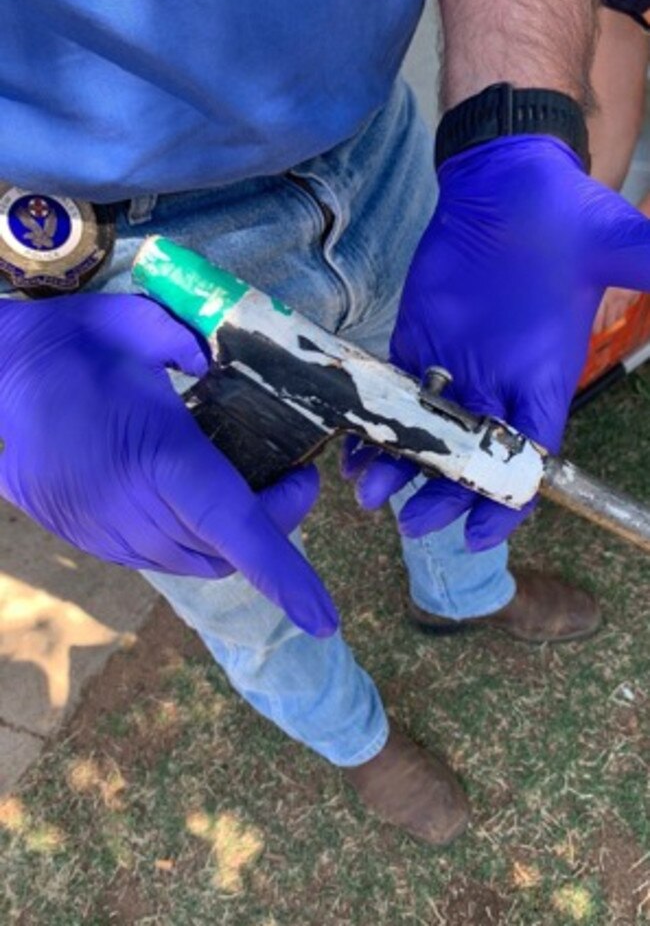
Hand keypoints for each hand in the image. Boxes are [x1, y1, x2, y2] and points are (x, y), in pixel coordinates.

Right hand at [0, 293, 335, 635]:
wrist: (0, 372)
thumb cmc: (79, 342)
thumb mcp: (149, 326)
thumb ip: (202, 351)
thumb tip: (230, 372)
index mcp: (159, 457)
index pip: (236, 528)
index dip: (286, 578)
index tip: (324, 620)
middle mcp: (131, 507)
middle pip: (223, 553)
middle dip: (272, 531)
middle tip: (292, 481)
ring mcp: (102, 529)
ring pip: (189, 565)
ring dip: (230, 541)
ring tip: (248, 492)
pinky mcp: (85, 535)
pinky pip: (155, 559)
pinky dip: (190, 542)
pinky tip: (193, 503)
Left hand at [353, 136, 649, 549]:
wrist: (510, 182)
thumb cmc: (566, 213)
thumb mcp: (616, 243)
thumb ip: (648, 266)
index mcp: (545, 379)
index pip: (527, 457)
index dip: (504, 501)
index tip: (479, 534)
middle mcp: (499, 384)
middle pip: (469, 459)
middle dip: (443, 495)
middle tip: (413, 522)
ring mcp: (454, 367)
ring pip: (425, 435)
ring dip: (399, 467)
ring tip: (369, 491)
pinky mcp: (416, 344)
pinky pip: (393, 395)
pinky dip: (374, 424)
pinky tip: (354, 451)